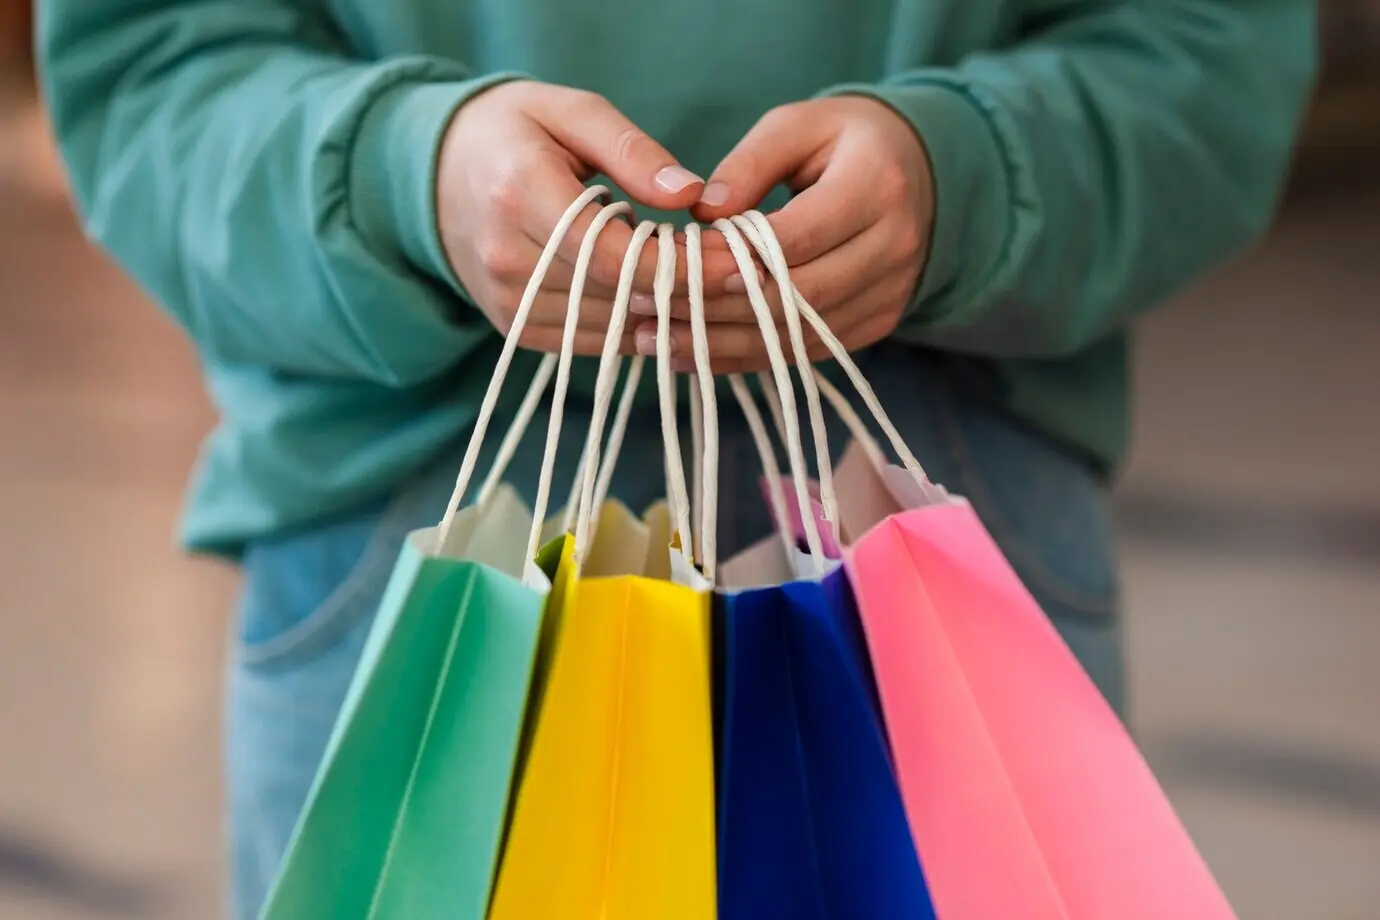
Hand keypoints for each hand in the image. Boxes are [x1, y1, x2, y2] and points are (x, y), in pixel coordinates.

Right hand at [437, 80, 741, 352]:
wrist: (436, 173)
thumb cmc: (515, 131)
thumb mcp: (571, 111)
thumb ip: (631, 150)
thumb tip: (689, 194)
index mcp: (520, 193)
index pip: (614, 256)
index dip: (682, 267)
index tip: (736, 261)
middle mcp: (506, 257)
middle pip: (617, 298)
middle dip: (685, 290)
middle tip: (737, 272)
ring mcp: (506, 301)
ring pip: (609, 329)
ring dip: (664, 312)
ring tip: (704, 282)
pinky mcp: (514, 328)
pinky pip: (591, 343)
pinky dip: (633, 326)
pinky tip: (661, 298)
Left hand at [634, 96, 934, 372]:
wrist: (921, 173)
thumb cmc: (844, 141)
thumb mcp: (798, 125)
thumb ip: (749, 162)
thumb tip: (702, 212)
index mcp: (877, 186)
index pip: (798, 236)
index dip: (732, 258)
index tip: (671, 264)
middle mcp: (894, 247)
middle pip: (798, 296)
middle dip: (716, 307)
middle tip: (646, 308)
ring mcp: (891, 293)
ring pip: (798, 336)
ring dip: (723, 343)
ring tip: (655, 339)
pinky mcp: (878, 324)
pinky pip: (806, 352)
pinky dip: (748, 357)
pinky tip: (694, 353)